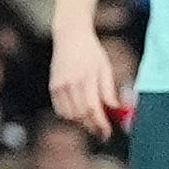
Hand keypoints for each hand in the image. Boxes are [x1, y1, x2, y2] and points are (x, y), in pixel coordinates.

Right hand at [50, 20, 121, 137]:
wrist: (70, 36)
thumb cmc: (92, 52)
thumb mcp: (105, 68)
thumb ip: (108, 90)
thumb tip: (116, 110)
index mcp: (87, 77)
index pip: (93, 108)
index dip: (100, 124)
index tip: (107, 132)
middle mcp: (71, 83)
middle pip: (81, 115)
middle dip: (92, 127)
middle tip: (102, 132)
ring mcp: (59, 85)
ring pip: (69, 115)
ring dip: (81, 123)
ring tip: (92, 122)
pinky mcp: (53, 87)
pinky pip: (60, 110)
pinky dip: (70, 116)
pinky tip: (79, 114)